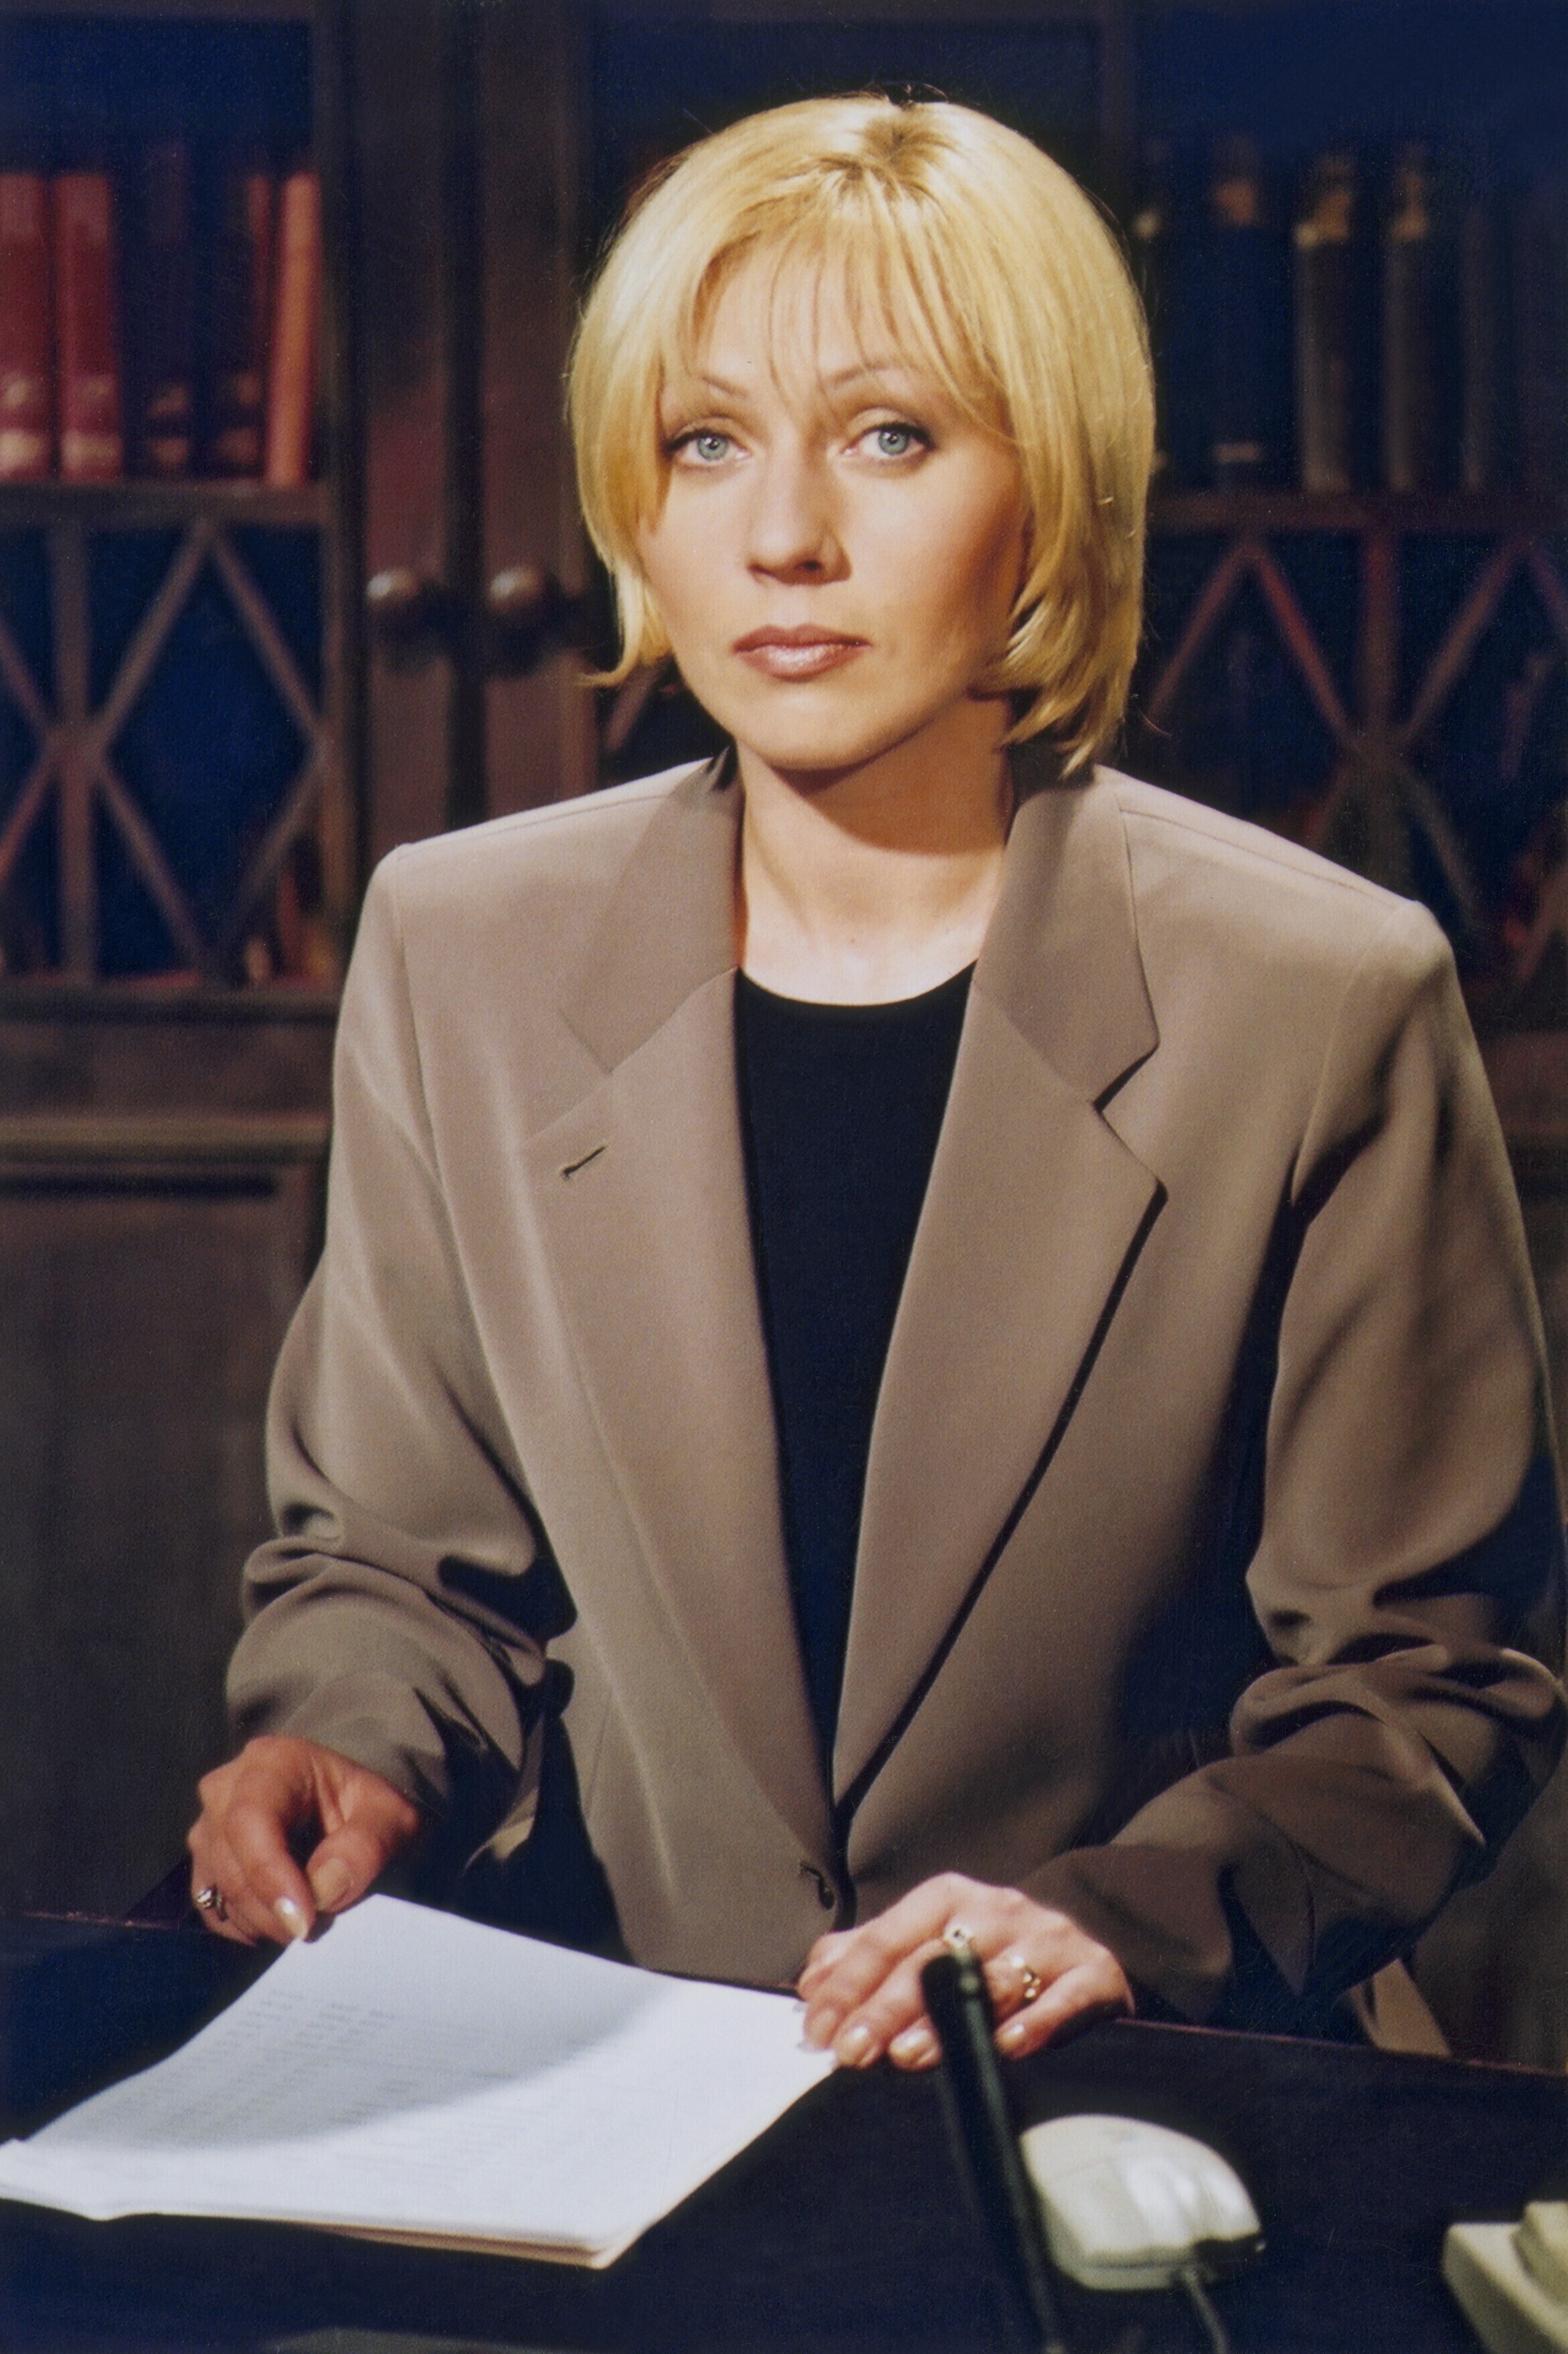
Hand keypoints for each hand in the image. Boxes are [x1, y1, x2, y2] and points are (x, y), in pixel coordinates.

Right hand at [187, 1735, 421, 1945]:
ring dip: (264, 1920)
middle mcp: (227, 1788)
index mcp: (272, 1762)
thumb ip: (366, 1846)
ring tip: (309, 1916)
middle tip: (318, 1927)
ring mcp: (208, 1826)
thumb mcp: (391, 1818)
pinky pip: (213, 1909)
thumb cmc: (369, 1808)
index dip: (270, 1875)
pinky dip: (248, 1926)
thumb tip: (323, 1888)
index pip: (250, 1819)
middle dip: (273, 1909)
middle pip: (230, 1862)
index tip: (304, 1920)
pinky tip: (284, 1917)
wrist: (353, 1810)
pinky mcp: (205, 1862)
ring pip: (219, 1890)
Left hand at [797, 1872, 1131, 2069]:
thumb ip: (869, 1954)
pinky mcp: (1094, 1974)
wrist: (1093, 1938)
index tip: (819, 2029)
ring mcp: (1048, 1941)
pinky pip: (1066, 1997)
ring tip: (909, 2056)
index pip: (888, 1938)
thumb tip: (811, 1981)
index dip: (849, 1983)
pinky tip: (1006, 2046)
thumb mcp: (929, 1937)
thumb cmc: (991, 1946)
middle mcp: (996, 1911)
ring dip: (950, 2018)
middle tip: (852, 2052)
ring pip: (993, 1979)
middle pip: (933, 1959)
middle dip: (887, 2008)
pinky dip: (1036, 2022)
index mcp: (948, 1898)